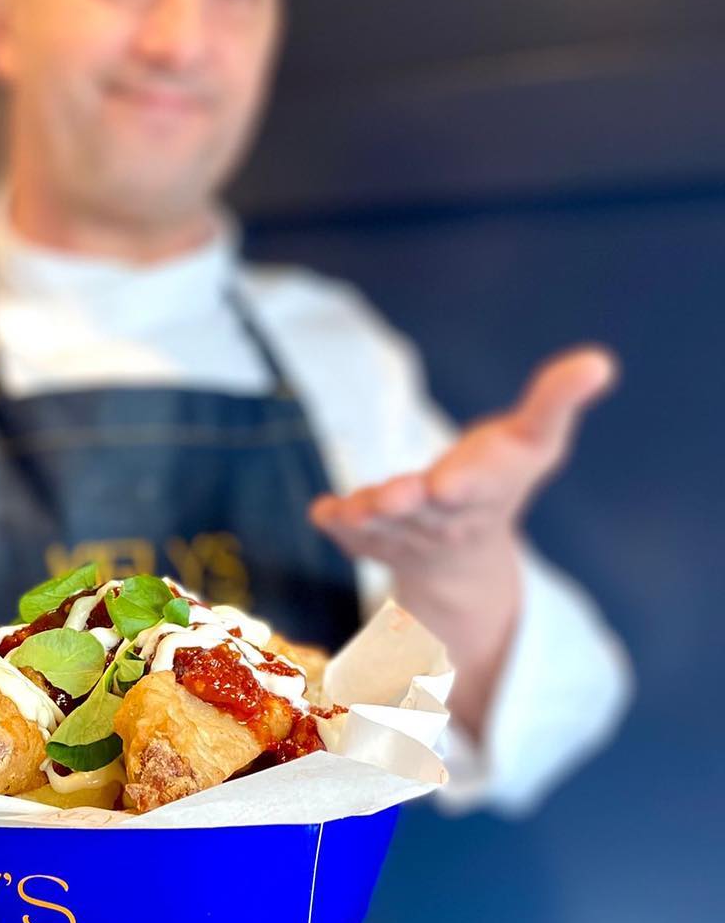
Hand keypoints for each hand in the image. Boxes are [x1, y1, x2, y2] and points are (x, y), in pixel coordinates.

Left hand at [308, 346, 618, 734]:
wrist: (464, 562)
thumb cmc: (502, 477)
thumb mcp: (537, 438)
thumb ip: (558, 399)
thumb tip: (600, 360)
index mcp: (488, 489)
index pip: (479, 486)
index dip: (464, 485)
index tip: (446, 484)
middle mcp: (446, 520)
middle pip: (424, 512)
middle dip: (406, 503)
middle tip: (388, 497)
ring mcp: (406, 536)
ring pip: (382, 527)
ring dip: (364, 517)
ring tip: (348, 509)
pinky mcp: (371, 543)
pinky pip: (350, 537)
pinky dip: (335, 525)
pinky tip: (321, 512)